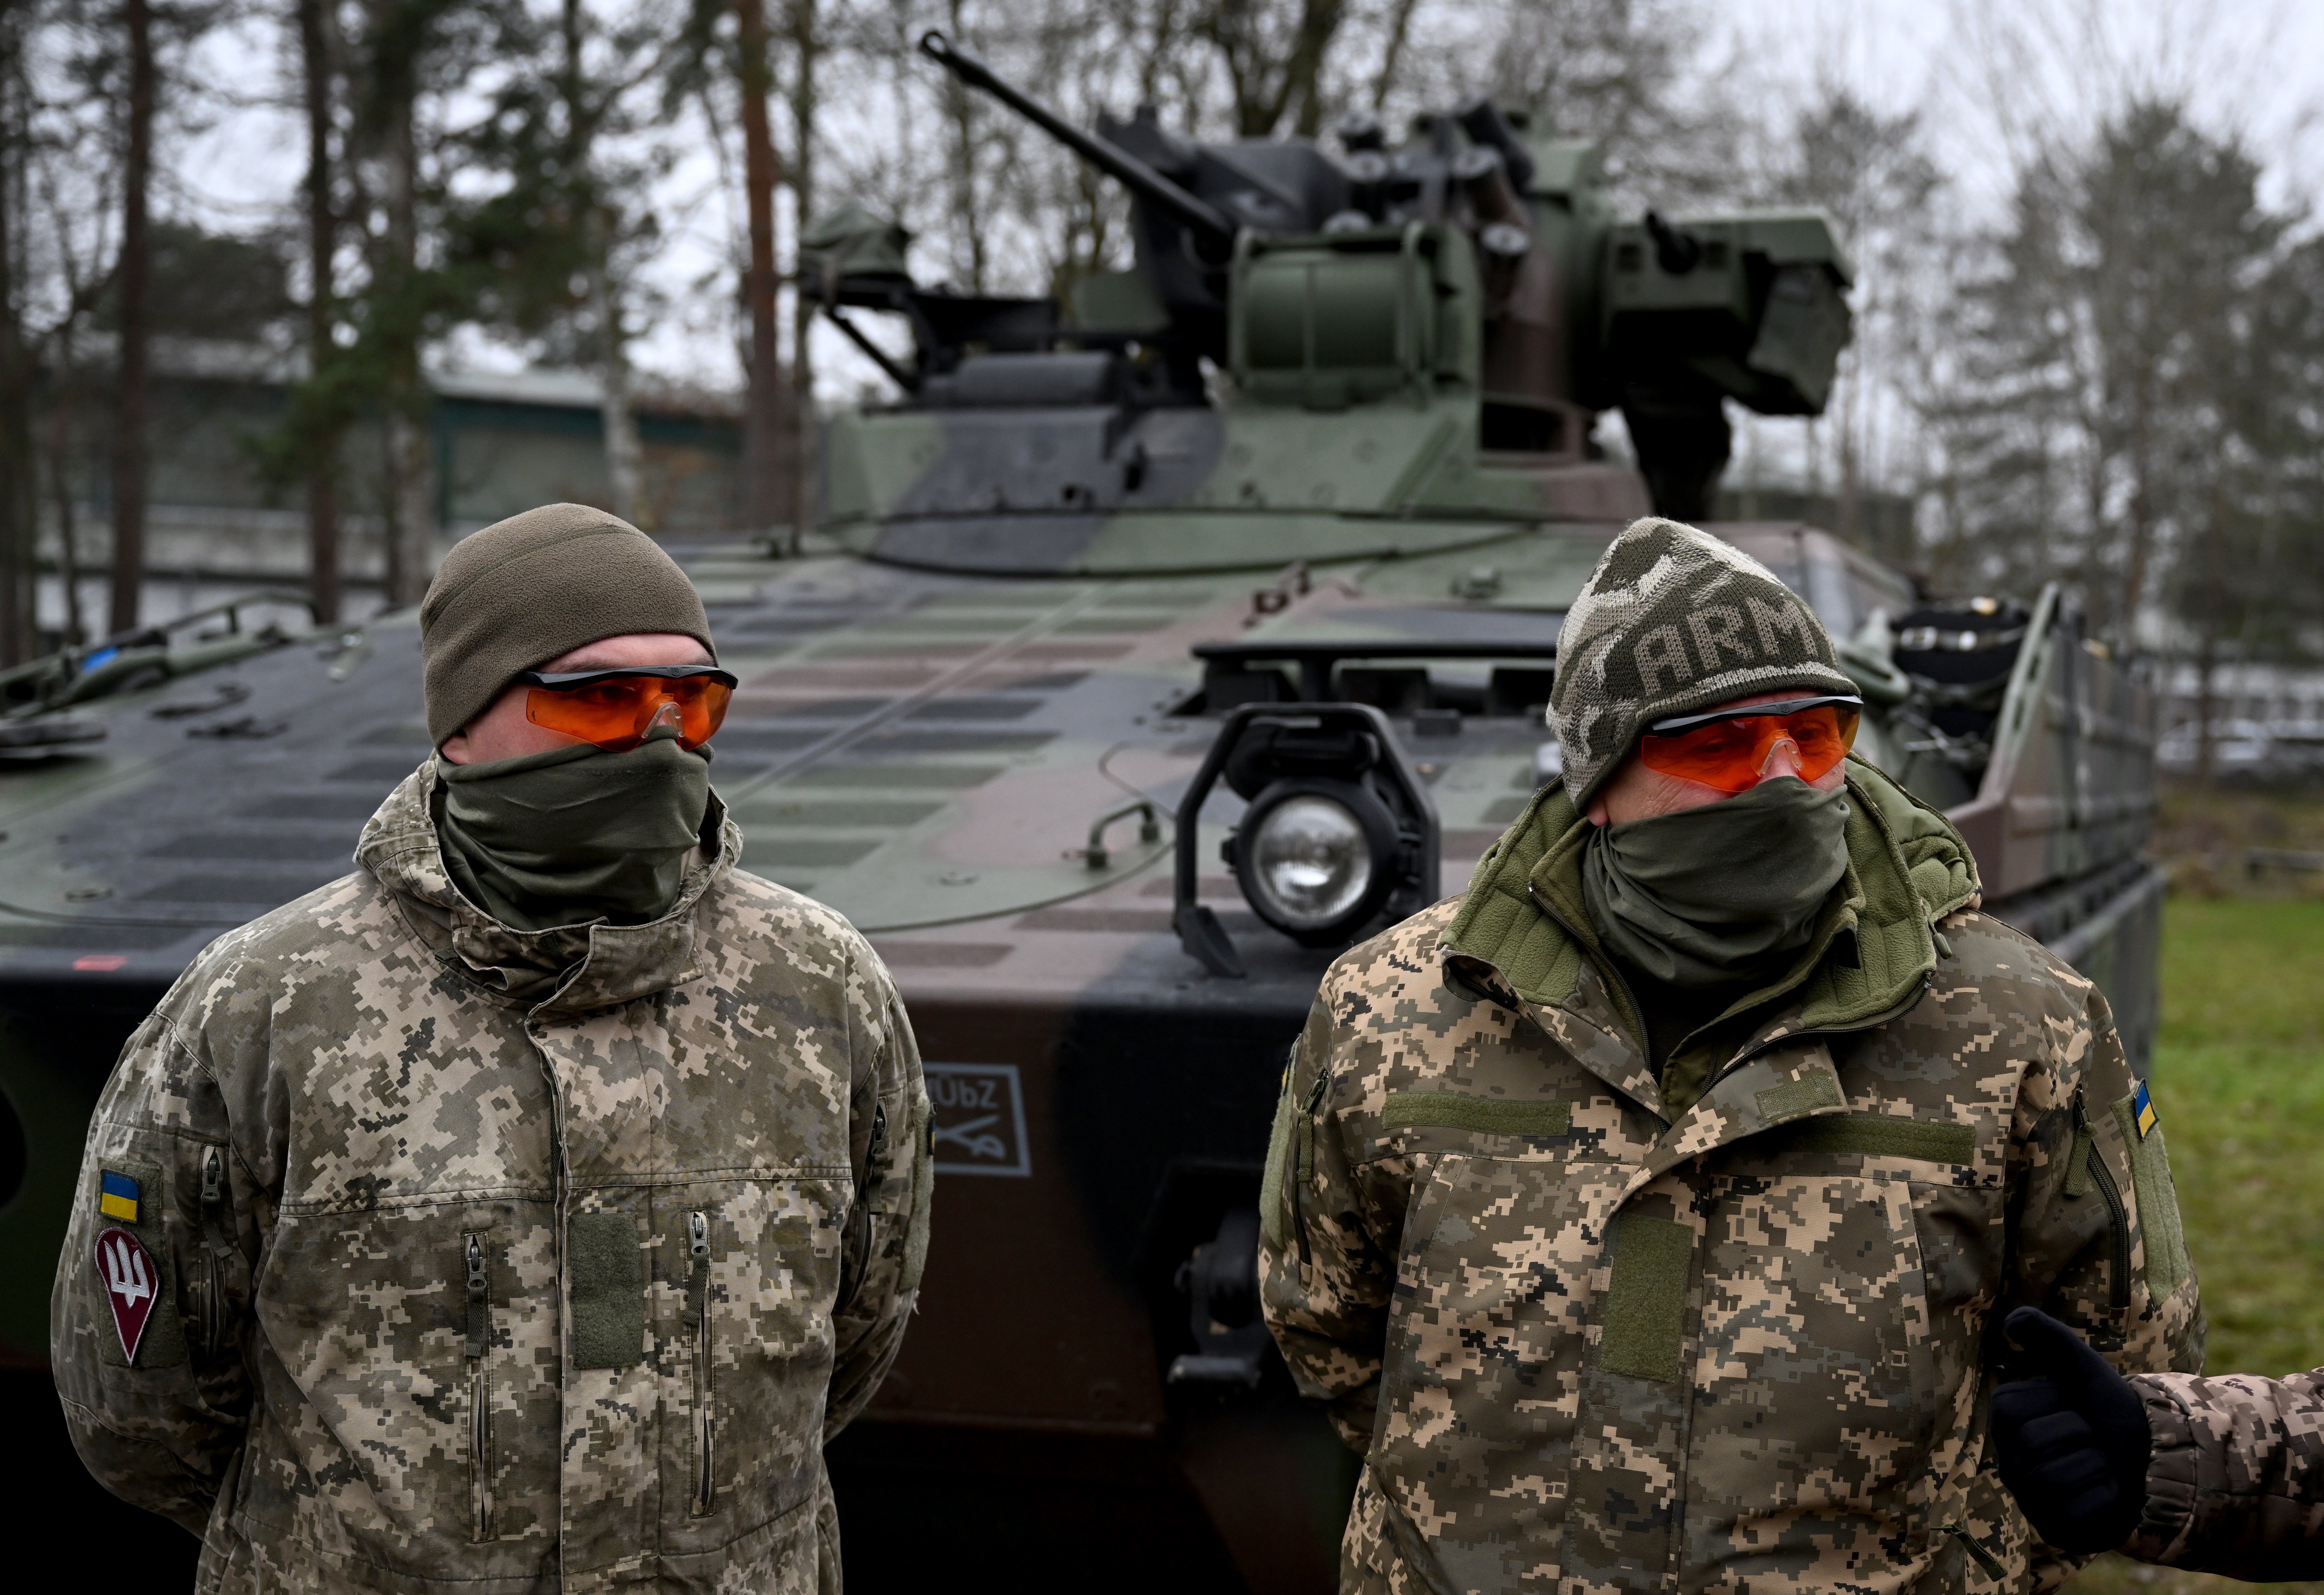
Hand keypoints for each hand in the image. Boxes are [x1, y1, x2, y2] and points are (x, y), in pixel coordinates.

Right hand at [1991, 1305, 2152, 1552]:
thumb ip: (2049, 1336)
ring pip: (2055, 1475)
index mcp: (2005, 1422)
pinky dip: (2105, 1495)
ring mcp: (2029, 1499)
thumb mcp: (2083, 1367)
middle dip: (2080, 1433)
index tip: (2074, 1407)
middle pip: (2035, 1442)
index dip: (2060, 1403)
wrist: (2149, 1457)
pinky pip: (2079, 1507)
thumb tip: (2011, 1318)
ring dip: (2095, 1463)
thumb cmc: (2109, 1411)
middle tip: (2091, 1438)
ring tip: (2101, 1464)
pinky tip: (2108, 1490)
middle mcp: (2008, 1462)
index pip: (2015, 1408)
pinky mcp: (2055, 1529)